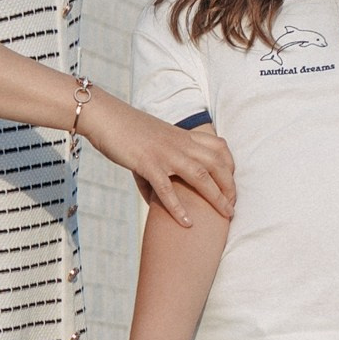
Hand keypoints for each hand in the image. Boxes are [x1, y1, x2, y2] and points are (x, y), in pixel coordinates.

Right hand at [79, 91, 234, 223]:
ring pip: (200, 176)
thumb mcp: (151, 142)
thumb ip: (159, 166)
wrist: (105, 116)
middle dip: (229, 186)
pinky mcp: (147, 164)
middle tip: (232, 206)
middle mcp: (179, 143)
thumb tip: (155, 197)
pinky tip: (187, 223)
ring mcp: (165, 154)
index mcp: (182, 135)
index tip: (232, 184)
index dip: (230, 166)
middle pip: (216, 164)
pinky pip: (167, 189)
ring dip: (216, 197)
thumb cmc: (126, 131)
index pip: (218, 147)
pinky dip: (178, 208)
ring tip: (226, 215)